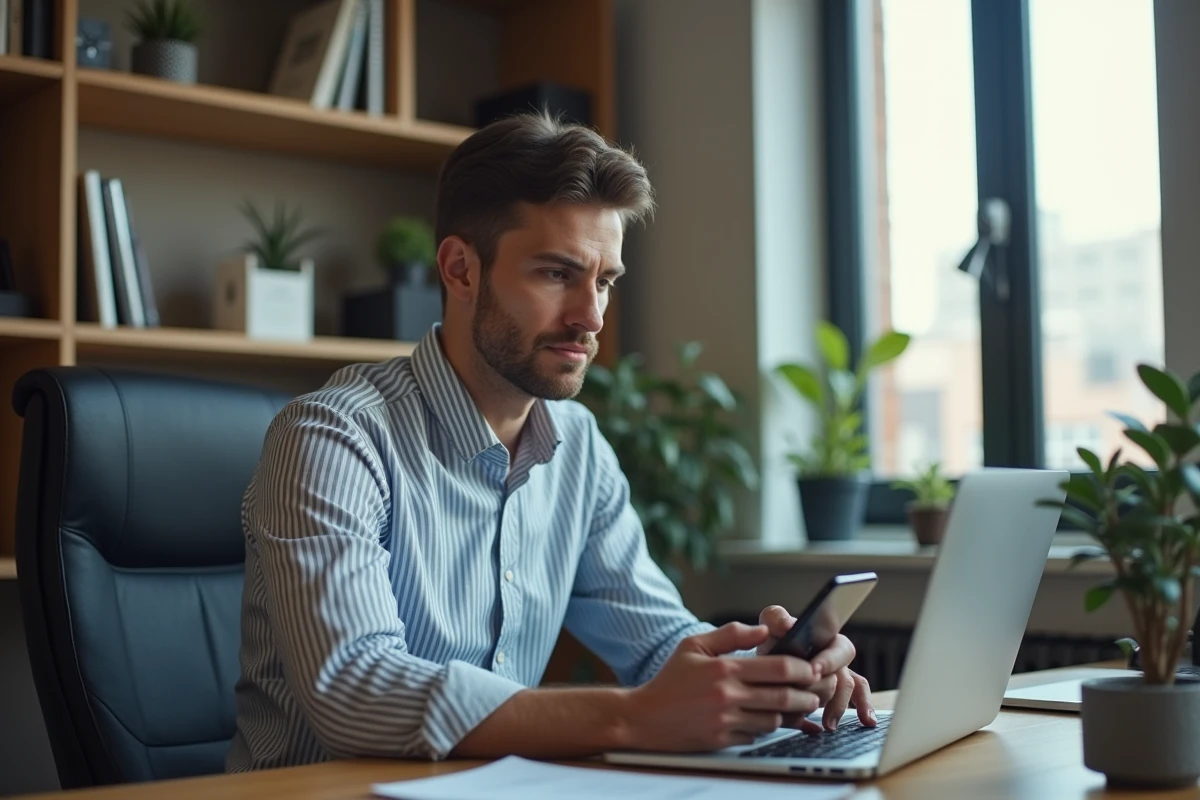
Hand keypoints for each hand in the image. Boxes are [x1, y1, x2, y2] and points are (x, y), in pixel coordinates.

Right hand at [625, 622, 823, 751]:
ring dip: (788, 715)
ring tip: (794, 707)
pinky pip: (755, 737)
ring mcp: (725, 721)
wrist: (644, 717)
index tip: (812, 668)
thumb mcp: (694, 645)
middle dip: (806, 696)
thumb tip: (763, 629)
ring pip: (773, 720)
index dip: (802, 668)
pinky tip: (763, 719)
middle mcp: (727, 696)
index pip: (778, 668)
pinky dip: (763, 729)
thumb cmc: (671, 679)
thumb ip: (730, 634)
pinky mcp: (722, 741)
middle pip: (783, 697)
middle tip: (814, 693)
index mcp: (724, 669)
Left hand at [757, 605, 876, 733]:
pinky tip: (864, 722)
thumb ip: (777, 618)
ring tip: (827, 724)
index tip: (813, 669)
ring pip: (845, 694)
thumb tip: (788, 626)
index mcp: (827, 639)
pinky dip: (862, 710)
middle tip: (812, 698)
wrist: (766, 663)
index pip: (839, 649)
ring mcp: (838, 678)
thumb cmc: (774, 640)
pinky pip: (856, 702)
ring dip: (837, 709)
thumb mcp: (771, 625)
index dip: (829, 660)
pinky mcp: (835, 695)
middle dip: (828, 689)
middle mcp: (837, 660)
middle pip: (843, 677)